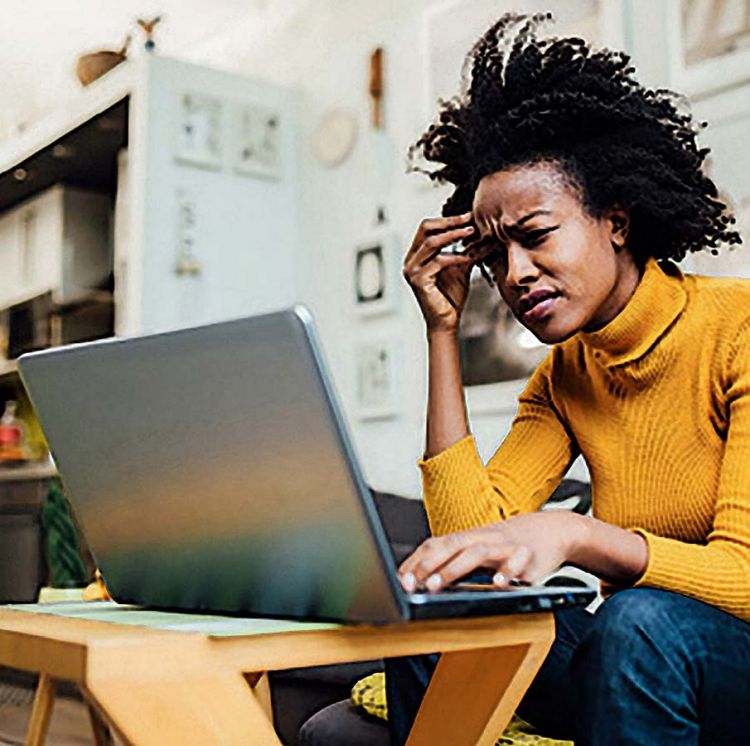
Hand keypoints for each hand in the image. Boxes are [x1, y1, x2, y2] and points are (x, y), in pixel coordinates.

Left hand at [398, 511, 584, 591]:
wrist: (553, 530)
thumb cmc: (509, 544)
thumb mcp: (480, 549)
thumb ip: (455, 561)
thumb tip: (424, 579)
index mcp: (467, 538)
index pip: (435, 545)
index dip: (416, 561)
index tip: (400, 580)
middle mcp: (482, 537)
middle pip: (450, 546)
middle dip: (428, 565)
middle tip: (411, 584)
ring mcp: (504, 545)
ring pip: (476, 552)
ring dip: (454, 569)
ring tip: (438, 586)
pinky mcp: (528, 555)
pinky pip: (516, 562)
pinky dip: (506, 573)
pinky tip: (498, 585)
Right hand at [402, 212, 477, 332]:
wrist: (447, 322)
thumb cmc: (451, 297)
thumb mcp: (460, 267)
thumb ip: (464, 249)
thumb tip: (480, 231)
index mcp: (416, 255)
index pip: (427, 227)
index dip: (448, 220)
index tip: (469, 216)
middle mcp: (410, 260)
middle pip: (425, 228)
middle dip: (449, 222)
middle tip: (470, 219)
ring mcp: (412, 270)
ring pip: (431, 242)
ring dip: (454, 235)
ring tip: (471, 232)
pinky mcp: (418, 280)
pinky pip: (438, 261)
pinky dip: (456, 257)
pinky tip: (469, 258)